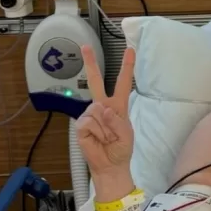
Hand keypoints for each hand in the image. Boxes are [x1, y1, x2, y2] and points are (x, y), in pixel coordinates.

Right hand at [76, 46, 135, 179]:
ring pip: (96, 110)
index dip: (126, 67)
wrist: (110, 165)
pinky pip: (89, 122)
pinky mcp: (81, 124)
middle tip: (85, 46)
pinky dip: (97, 132)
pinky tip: (98, 139)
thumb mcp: (127, 134)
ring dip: (105, 127)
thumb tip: (103, 110)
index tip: (129, 50)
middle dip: (90, 63)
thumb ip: (117, 121)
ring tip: (107, 137)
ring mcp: (90, 114)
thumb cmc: (121, 149)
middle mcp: (103, 106)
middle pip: (96, 81)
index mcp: (118, 106)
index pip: (123, 83)